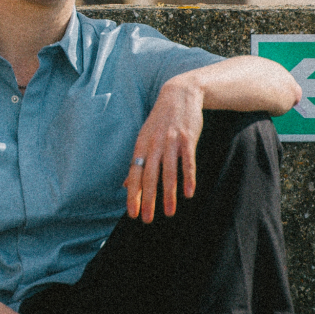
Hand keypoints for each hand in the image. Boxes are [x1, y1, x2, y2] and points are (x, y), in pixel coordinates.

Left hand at [124, 73, 203, 222]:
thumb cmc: (161, 120)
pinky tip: (189, 193)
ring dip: (169, 194)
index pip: (134, 174)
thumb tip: (125, 185)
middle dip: (148, 199)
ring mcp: (171, 141)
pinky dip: (188, 178)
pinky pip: (188, 162)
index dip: (133, 195)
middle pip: (149, 176)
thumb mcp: (144, 137)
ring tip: (170, 213)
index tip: (132, 214)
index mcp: (141, 145)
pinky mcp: (188, 139)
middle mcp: (154, 144)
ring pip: (168, 172)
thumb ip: (137, 162)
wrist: (181, 94)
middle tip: (147, 219)